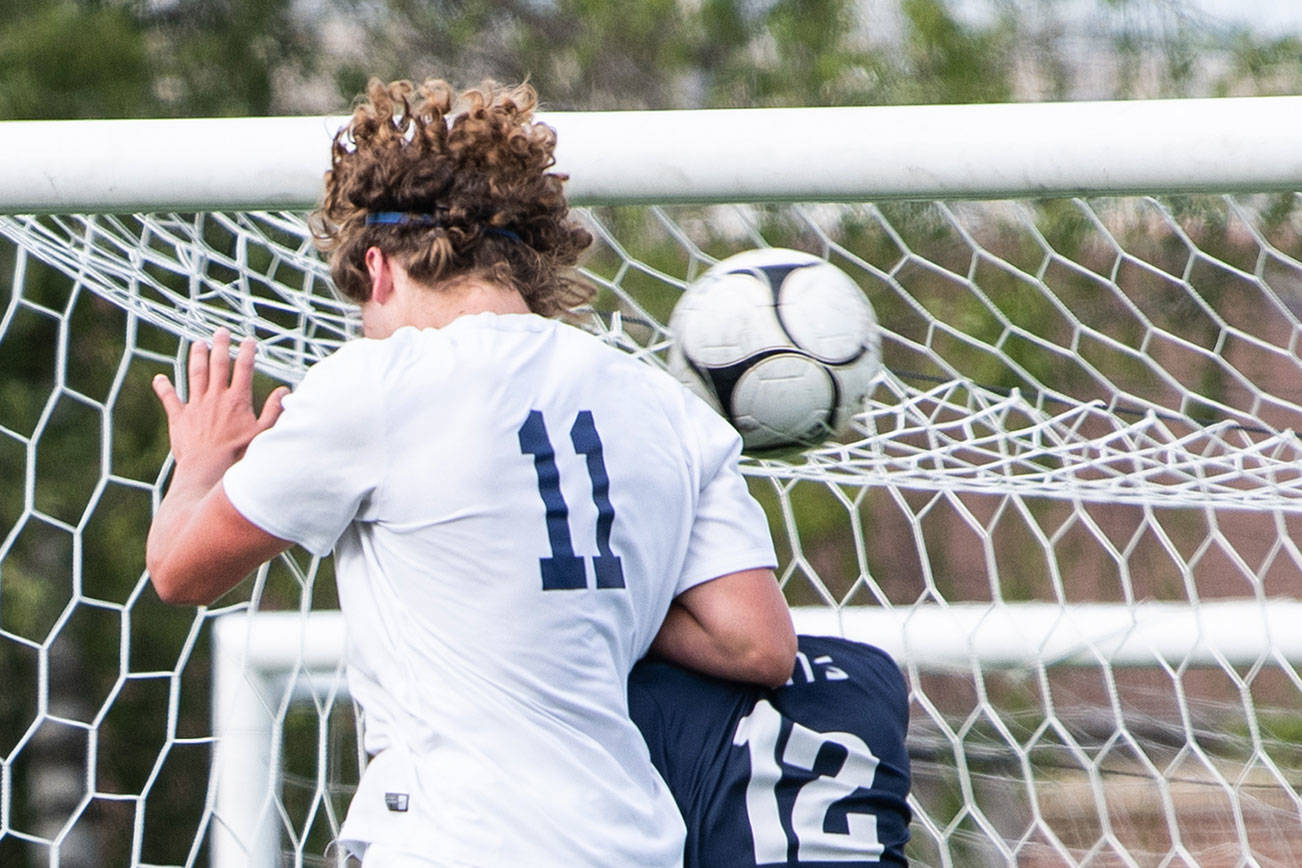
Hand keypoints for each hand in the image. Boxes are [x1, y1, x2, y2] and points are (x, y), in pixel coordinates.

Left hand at [152, 328, 288, 485]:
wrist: (207, 469)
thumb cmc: (238, 455)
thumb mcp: (263, 433)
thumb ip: (274, 410)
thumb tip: (284, 391)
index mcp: (237, 400)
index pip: (243, 369)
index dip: (246, 352)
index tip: (248, 341)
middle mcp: (215, 397)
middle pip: (218, 364)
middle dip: (221, 345)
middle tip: (221, 331)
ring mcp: (195, 405)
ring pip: (195, 374)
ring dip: (197, 357)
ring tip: (198, 343)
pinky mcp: (179, 417)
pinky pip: (169, 398)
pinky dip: (164, 387)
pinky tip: (159, 378)